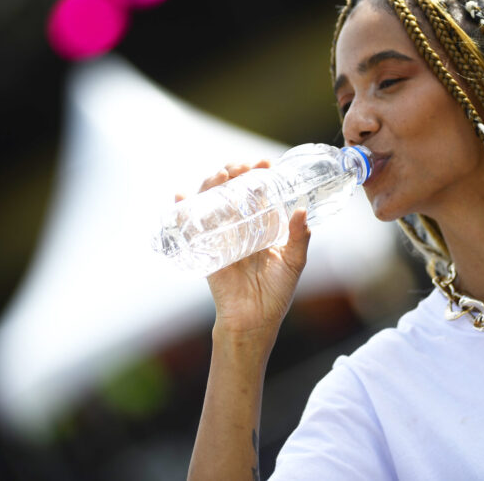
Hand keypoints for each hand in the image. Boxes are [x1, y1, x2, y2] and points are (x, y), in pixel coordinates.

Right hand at [178, 160, 310, 344]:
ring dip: (211, 184)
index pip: (258, 193)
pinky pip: (191, 227)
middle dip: (235, 173)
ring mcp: (221, 237)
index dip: (259, 175)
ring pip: (212, 202)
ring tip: (221, 174)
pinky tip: (181, 196)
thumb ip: (299, 238)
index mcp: (261, 227)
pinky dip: (182, 209)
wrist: (254, 321)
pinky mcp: (205, 250)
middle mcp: (240, 228)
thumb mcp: (293, 262)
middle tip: (242, 166)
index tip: (265, 163)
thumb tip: (302, 211)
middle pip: (232, 191)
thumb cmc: (275, 293)